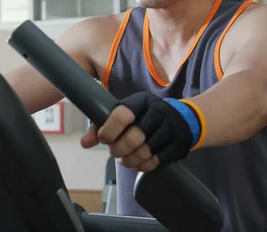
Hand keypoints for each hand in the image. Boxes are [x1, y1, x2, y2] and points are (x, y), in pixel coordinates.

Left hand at [81, 92, 199, 171]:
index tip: (104, 139)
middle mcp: (157, 112)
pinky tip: (138, 164)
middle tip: (114, 152)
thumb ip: (102, 126)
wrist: (182, 118)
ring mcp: (170, 128)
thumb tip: (84, 143)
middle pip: (134, 137)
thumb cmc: (144, 116)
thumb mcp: (125, 113)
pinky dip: (143, 166)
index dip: (109, 131)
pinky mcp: (178, 145)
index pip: (123, 115)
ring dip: (130, 160)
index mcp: (141, 101)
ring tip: (124, 160)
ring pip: (146, 152)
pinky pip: (157, 161)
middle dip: (119, 149)